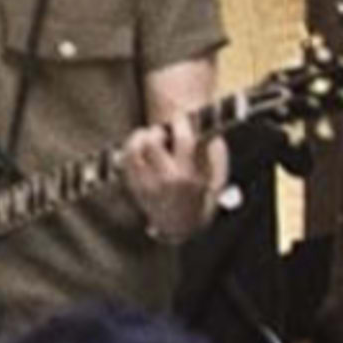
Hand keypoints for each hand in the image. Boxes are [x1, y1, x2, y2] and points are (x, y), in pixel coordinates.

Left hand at [123, 117, 226, 247]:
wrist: (180, 225)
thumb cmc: (201, 198)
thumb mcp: (216, 178)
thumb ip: (215, 155)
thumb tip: (208, 131)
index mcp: (189, 176)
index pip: (184, 140)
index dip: (181, 123)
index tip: (181, 117)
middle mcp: (165, 180)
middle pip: (153, 142)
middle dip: (158, 130)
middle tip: (163, 131)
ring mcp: (147, 184)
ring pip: (133, 149)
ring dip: (140, 137)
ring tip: (147, 136)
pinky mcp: (134, 187)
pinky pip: (125, 160)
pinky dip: (130, 148)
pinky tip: (139, 147)